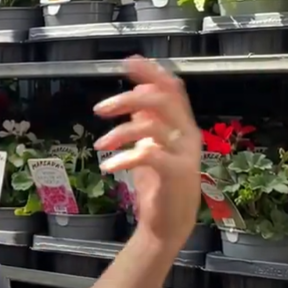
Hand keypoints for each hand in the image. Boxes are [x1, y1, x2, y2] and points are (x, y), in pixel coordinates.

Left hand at [92, 56, 201, 247]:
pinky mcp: (177, 173)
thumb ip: (146, 122)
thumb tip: (135, 95)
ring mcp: (185, 153)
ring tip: (100, 144)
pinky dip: (123, 157)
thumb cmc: (158, 185)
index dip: (152, 73)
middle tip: (99, 109)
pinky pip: (148, 154)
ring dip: (120, 132)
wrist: (167, 225)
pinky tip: (108, 166)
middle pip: (162, 100)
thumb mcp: (149, 147)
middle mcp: (188, 135)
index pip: (172, 89)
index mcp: (183, 126)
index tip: (129, 62)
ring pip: (152, 126)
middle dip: (127, 99)